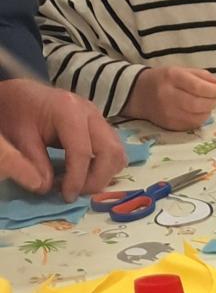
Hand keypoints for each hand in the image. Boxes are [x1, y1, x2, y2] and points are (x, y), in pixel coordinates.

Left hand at [0, 77, 124, 199]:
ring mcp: (99, 118)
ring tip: (82, 184)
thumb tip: (48, 189)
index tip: (66, 196)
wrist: (24, 96)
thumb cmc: (21, 113)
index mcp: (68, 110)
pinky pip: (115, 151)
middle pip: (110, 152)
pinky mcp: (102, 127)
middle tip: (77, 192)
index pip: (82, 151)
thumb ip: (35, 163)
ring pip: (118, 153)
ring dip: (105, 175)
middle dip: (97, 180)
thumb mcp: (21, 137)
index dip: (77, 179)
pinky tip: (87, 174)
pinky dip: (107, 168)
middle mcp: (90, 112)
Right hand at [126, 66, 215, 132]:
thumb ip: (200, 75)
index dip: (212, 90)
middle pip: (198, 104)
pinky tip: (198, 112)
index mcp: (171, 77)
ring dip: (207, 112)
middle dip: (211, 102)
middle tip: (213, 99)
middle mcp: (169, 96)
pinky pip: (192, 125)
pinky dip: (199, 119)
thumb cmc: (163, 80)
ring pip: (197, 117)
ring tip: (206, 105)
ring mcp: (169, 113)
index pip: (197, 87)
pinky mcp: (170, 126)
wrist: (139, 94)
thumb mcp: (179, 70)